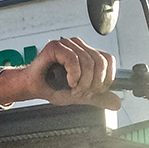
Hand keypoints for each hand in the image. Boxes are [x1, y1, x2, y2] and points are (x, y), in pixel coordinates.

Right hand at [0, 37, 119, 110]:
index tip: (96, 90)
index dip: (106, 78)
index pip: (108, 60)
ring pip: (88, 61)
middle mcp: (79, 46)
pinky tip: (69, 81)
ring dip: (82, 82)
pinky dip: (74, 74)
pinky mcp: (56, 46)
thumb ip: (99, 97)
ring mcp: (68, 44)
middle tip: (82, 92)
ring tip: (73, 89)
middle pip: (100, 62)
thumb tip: (117, 103)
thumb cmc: (52, 87)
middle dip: (94, 83)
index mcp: (87, 54)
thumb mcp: (80, 95)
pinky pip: (73, 59)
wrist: (32, 87)